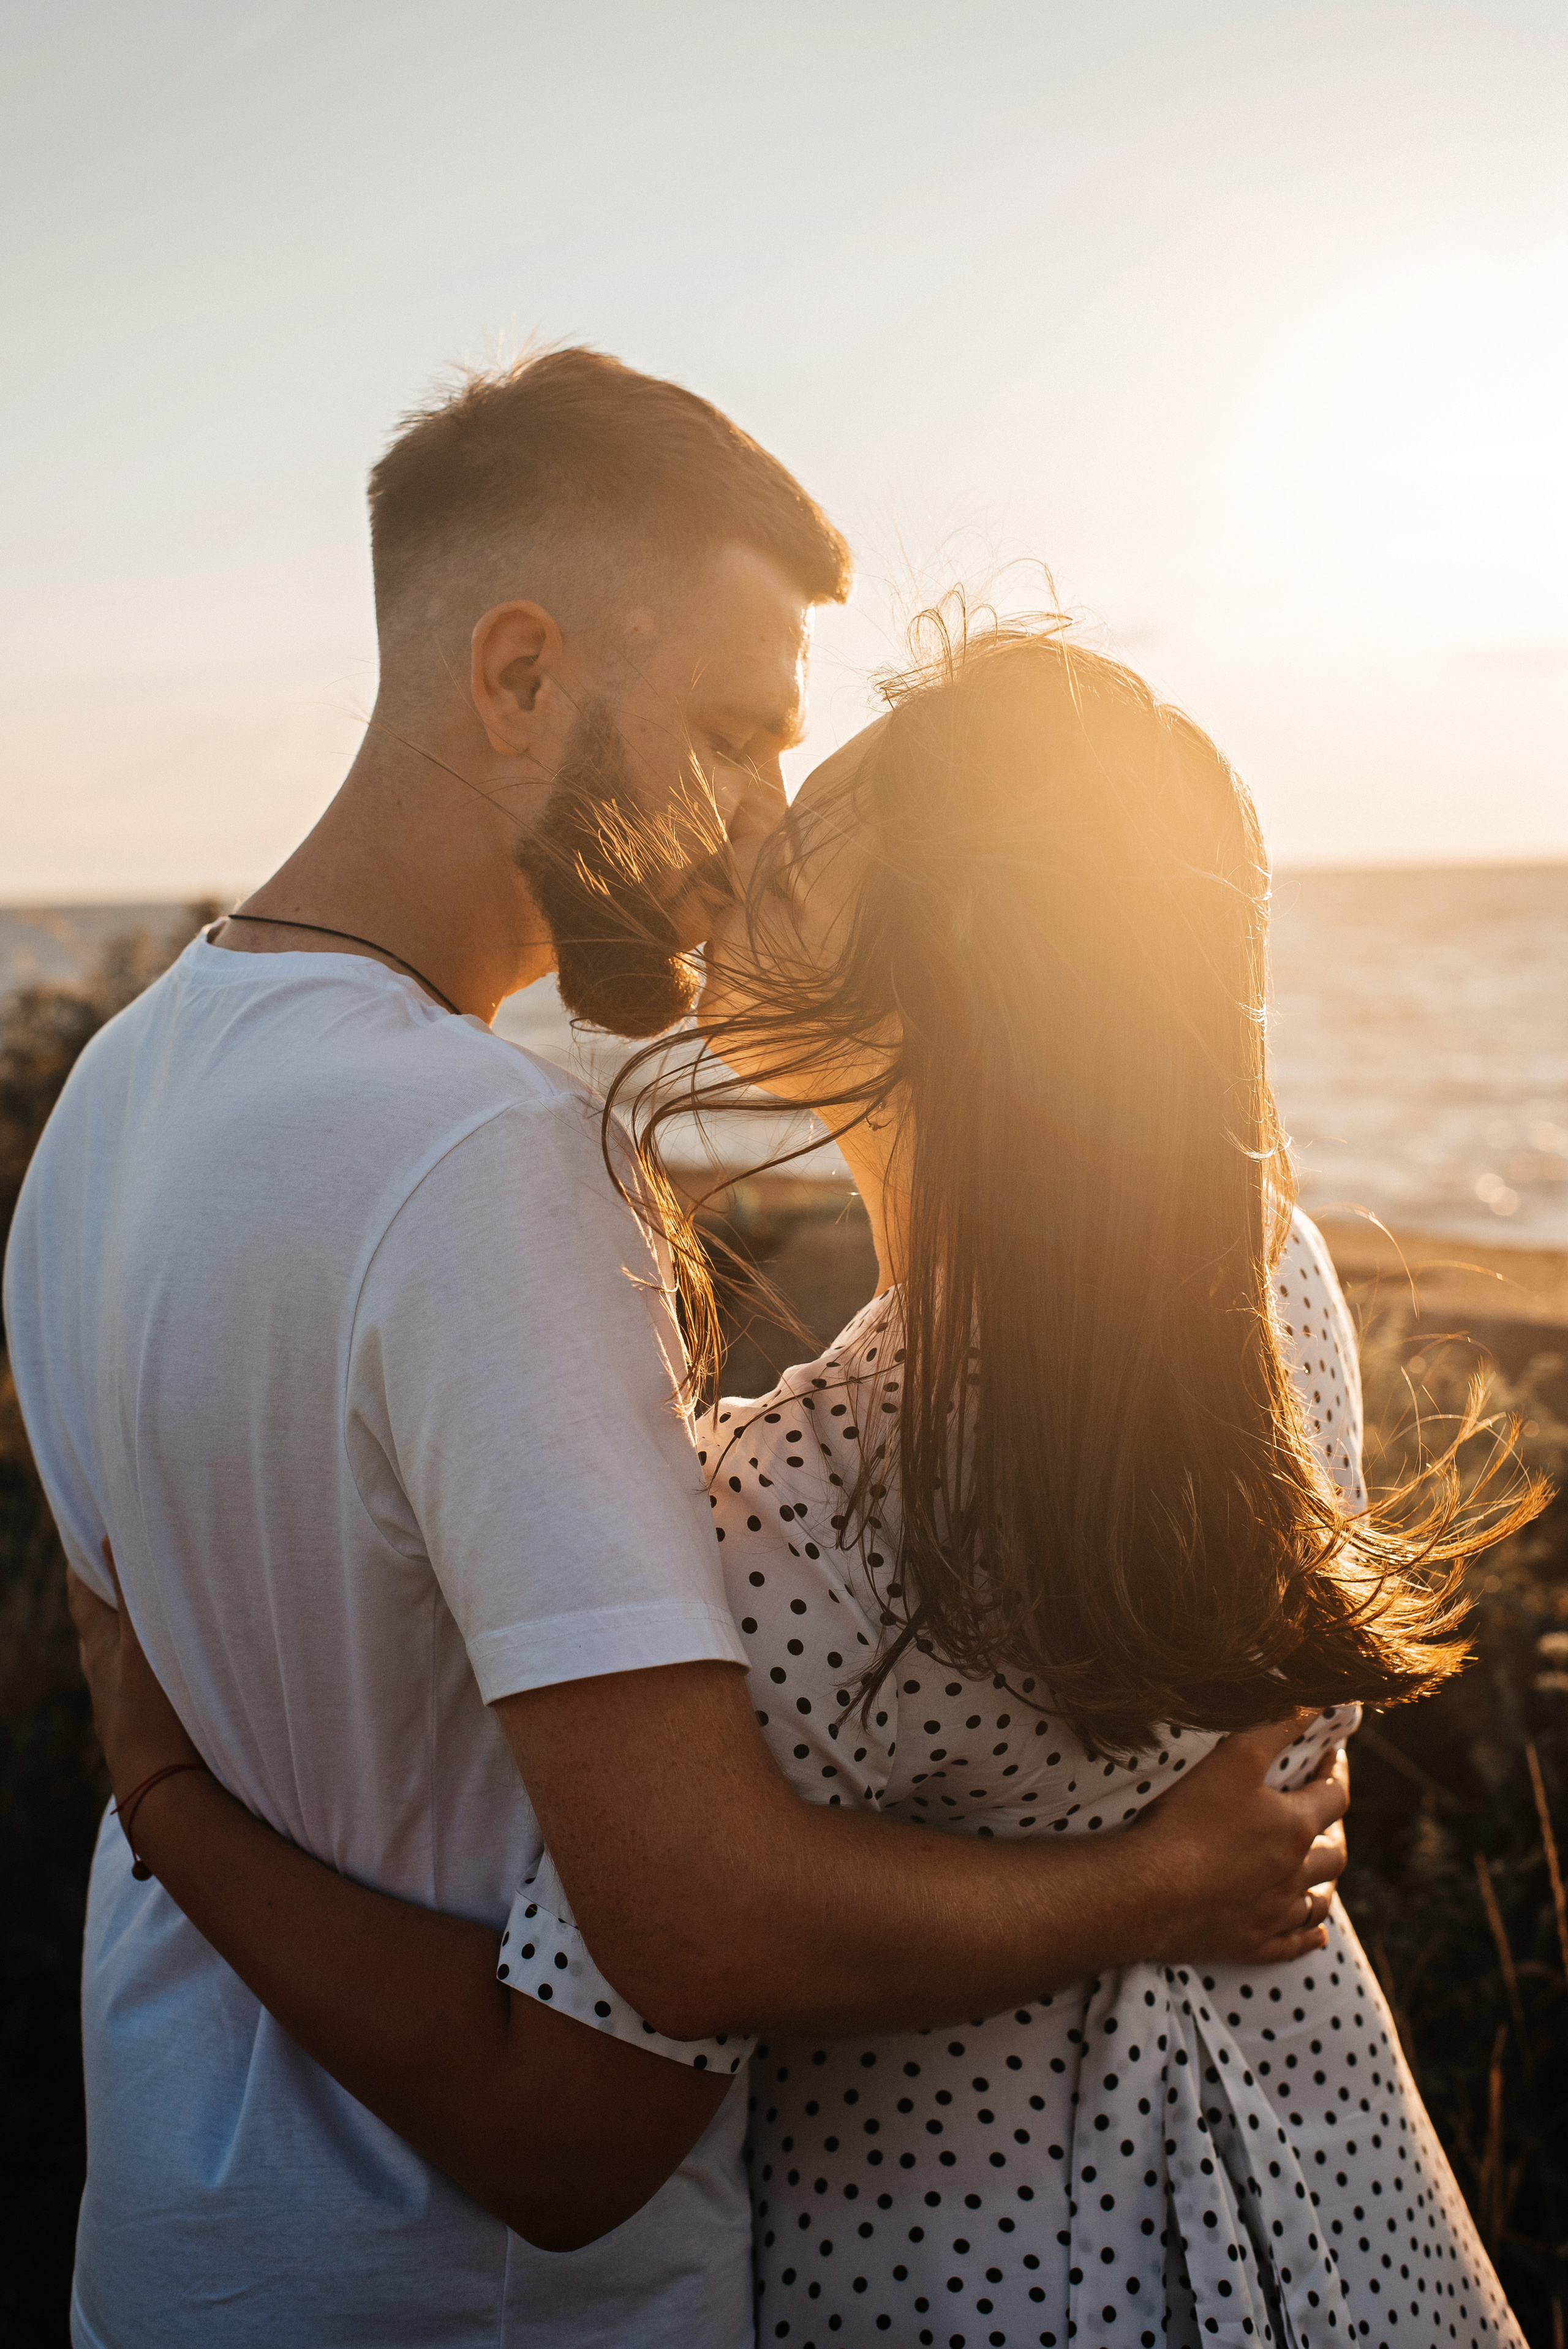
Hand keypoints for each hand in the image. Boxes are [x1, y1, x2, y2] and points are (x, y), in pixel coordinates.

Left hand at [68, 1541, 200, 1804]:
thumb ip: (130, 1589)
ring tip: (151, 1611)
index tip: (89, 1534)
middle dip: (106, 1594)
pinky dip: (150, 1662)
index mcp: (98, 1648)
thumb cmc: (155, 1712)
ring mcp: (120, 1704)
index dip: (82, 1564)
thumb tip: (108, 1536)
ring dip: (129, 1631)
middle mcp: (102, 1674)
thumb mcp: (143, 1641)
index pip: (80, 1595)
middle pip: (96, 1624)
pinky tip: (171, 1666)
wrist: (164, 1790)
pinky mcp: (142, 1726)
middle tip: (122, 1564)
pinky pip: (140, 1682)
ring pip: (118, 1656)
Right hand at [1134, 1715, 1349, 1968]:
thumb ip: (1275, 1726)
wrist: (1148, 1891)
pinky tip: (1315, 1933)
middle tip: (1326, 1815)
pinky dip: (1308, 1937)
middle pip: (1333, 1852)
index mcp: (1294, 1827)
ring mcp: (1272, 1913)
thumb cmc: (1188, 1819)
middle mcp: (1293, 1873)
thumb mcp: (1234, 1757)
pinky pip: (1292, 1945)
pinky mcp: (1248, 1943)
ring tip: (1319, 1871)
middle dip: (1335, 1829)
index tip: (1332, 1754)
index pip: (1333, 1794)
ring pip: (1317, 1902)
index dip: (1336, 1769)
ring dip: (1324, 1884)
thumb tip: (1312, 1702)